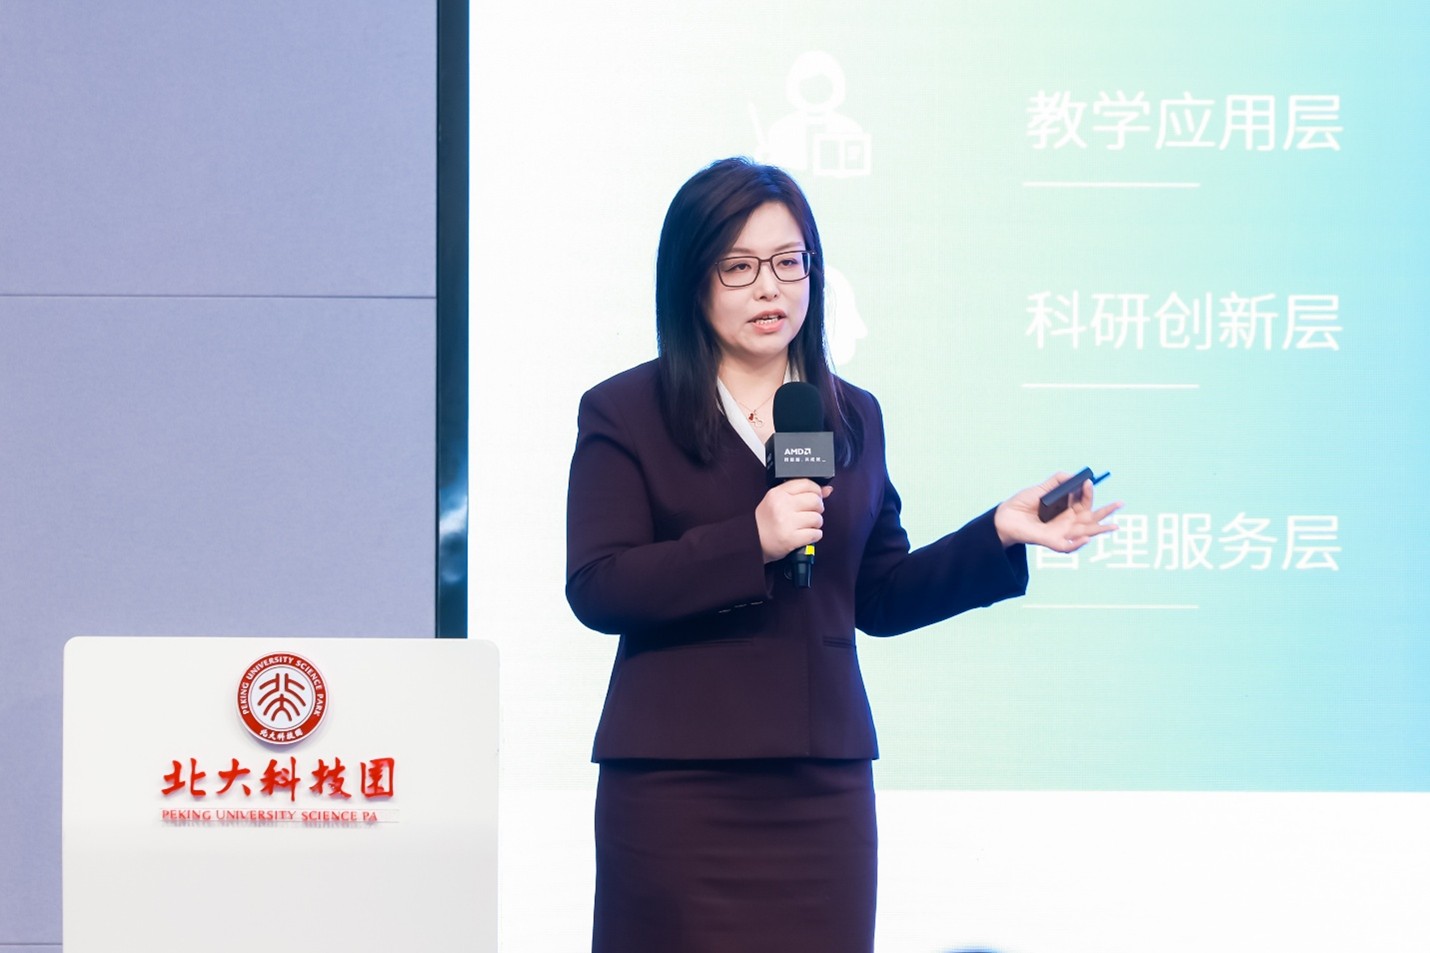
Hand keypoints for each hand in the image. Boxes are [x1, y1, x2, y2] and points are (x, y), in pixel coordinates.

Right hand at [755, 480, 833, 562]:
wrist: (752, 542)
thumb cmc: (764, 523)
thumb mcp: (777, 501)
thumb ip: (801, 493)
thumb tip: (827, 490)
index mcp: (777, 494)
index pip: (806, 484)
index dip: (816, 490)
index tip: (817, 496)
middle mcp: (782, 506)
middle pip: (815, 500)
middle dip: (818, 508)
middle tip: (811, 512)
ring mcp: (787, 523)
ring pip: (817, 518)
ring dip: (816, 523)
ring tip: (806, 525)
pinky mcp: (791, 538)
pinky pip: (815, 534)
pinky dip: (814, 535)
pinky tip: (806, 534)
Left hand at [994, 472, 1120, 552]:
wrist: (1004, 516)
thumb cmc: (1022, 504)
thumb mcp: (1040, 489)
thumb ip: (1057, 481)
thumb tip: (1073, 476)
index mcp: (1066, 509)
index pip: (1084, 502)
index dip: (1088, 492)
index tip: (1087, 482)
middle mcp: (1067, 522)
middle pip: (1092, 518)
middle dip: (1107, 512)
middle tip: (1121, 503)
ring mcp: (1061, 532)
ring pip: (1085, 532)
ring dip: (1100, 530)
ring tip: (1115, 526)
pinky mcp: (1051, 541)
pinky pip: (1067, 545)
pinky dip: (1077, 543)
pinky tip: (1086, 538)